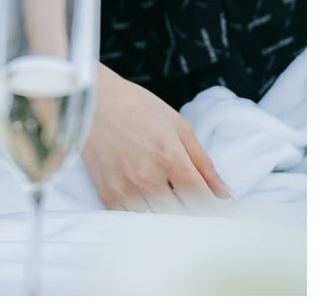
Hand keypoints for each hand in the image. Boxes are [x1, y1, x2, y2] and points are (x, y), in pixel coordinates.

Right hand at [82, 65, 231, 214]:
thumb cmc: (137, 107)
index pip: (202, 201)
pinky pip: (135, 218)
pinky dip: (145, 209)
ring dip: (169, 212)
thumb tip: (226, 194)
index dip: (218, 213)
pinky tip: (144, 191)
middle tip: (196, 202)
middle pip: (184, 216)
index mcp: (170, 157)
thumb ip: (204, 162)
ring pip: (159, 220)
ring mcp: (126, 189)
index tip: (224, 216)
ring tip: (166, 191)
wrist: (92, 100)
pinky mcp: (108, 196)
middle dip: (195, 213)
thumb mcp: (178, 126)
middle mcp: (148, 177)